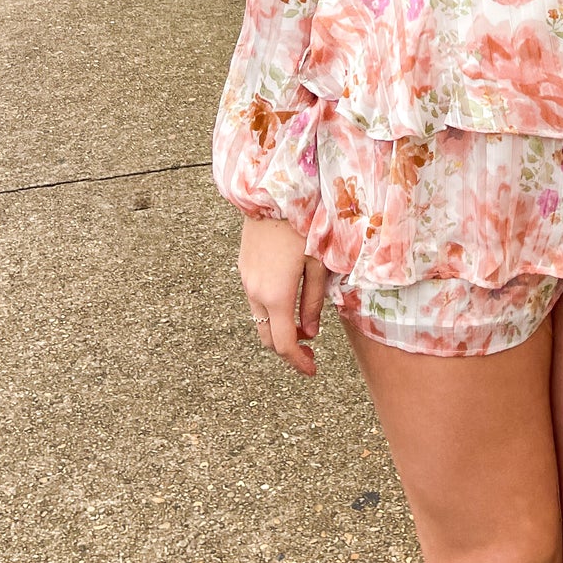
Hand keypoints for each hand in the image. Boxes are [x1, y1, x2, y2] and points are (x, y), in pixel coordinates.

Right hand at [238, 215, 327, 376]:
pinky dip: (270, 311)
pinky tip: (288, 302)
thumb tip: (309, 333)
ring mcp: (246, 279)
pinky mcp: (244, 267)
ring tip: (302, 325)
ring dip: (278, 329)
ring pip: (259, 319)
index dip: (298, 362)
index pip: (284, 343)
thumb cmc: (303, 225)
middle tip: (309, 352)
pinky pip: (255, 300)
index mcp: (276, 295)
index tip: (312, 369)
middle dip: (287, 350)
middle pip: (266, 337)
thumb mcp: (318, 264)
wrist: (272, 193)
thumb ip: (313, 302)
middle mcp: (255, 291)